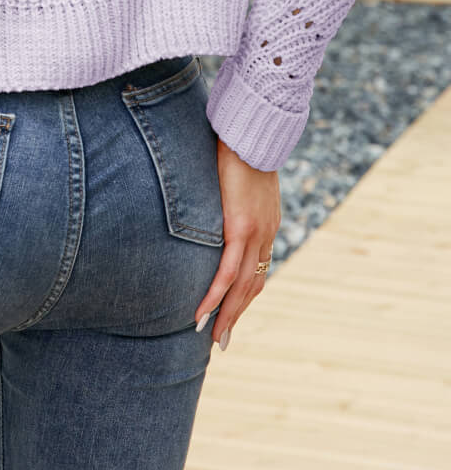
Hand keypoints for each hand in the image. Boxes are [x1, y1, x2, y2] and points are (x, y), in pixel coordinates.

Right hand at [194, 135, 280, 349]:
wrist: (252, 130)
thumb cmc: (242, 142)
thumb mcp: (239, 170)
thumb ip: (231, 186)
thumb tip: (216, 183)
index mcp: (267, 223)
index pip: (257, 267)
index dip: (245, 292)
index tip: (232, 309)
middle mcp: (265, 234)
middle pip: (253, 285)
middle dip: (237, 314)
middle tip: (222, 339)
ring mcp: (255, 233)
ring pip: (242, 287)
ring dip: (227, 315)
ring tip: (212, 337)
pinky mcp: (240, 228)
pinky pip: (227, 272)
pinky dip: (215, 296)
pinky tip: (202, 313)